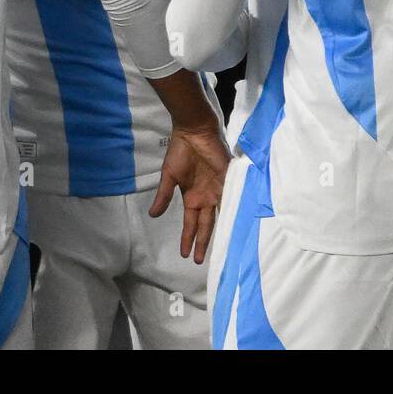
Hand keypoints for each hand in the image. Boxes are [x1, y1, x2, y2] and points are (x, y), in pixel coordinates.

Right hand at [149, 125, 230, 263]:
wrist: (194, 131)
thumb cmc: (180, 151)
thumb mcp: (169, 177)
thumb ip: (164, 197)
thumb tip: (152, 215)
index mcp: (193, 198)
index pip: (191, 224)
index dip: (188, 239)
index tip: (185, 255)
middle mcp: (207, 197)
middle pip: (207, 225)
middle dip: (203, 242)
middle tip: (201, 261)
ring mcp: (219, 189)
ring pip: (222, 215)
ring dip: (222, 231)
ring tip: (223, 249)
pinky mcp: (230, 179)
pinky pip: (234, 197)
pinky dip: (236, 209)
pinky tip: (240, 223)